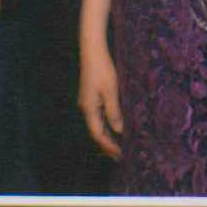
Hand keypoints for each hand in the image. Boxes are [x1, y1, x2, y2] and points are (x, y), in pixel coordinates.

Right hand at [78, 43, 123, 158]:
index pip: (98, 134)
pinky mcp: (90, 96)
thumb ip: (114, 112)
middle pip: (96, 131)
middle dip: (107, 145)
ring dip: (107, 135)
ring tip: (118, 145)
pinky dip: (106, 124)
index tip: (120, 154)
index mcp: (89, 109)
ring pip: (96, 124)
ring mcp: (87, 102)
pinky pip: (98, 116)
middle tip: (120, 156)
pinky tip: (114, 127)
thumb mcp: (111, 91)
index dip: (109, 146)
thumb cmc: (102, 69)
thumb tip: (118, 130)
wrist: (92, 50)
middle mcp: (86, 108)